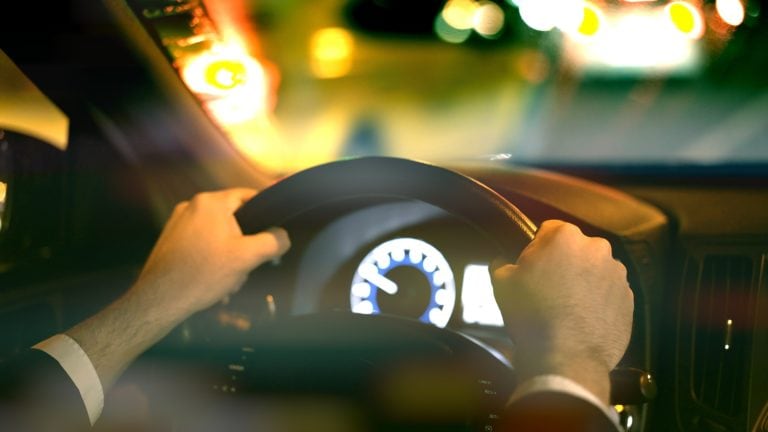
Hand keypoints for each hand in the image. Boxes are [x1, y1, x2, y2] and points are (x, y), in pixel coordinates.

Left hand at [133, 188, 290, 316]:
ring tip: (228, 277)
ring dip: (228, 252)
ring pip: (217, 232)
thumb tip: (283, 236)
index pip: (248, 196)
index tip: (273, 231)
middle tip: (247, 264)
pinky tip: (212, 278)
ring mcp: (177, 222)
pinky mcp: (170, 240)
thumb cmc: (203, 274)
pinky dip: (211, 256)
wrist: (160, 299)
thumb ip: (272, 242)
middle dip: (244, 241)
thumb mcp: (246, 257)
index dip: (265, 212)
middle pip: (233, 217)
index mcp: (210, 202)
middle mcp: (191, 205)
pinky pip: (201, 242)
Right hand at [492, 220, 632, 403]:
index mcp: (565, 236)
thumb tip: (502, 262)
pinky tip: (582, 319)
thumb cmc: (532, 316)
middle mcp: (597, 248)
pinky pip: (609, 293)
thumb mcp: (502, 284)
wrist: (566, 358)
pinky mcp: (629, 299)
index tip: (532, 268)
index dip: (537, 248)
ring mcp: (617, 274)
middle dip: (564, 263)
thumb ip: (502, 264)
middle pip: (576, 249)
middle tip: (548, 289)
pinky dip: (598, 302)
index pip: (549, 230)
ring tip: (567, 308)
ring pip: (594, 270)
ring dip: (583, 282)